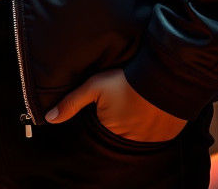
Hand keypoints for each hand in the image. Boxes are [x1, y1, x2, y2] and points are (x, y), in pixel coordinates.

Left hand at [44, 69, 186, 142]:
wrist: (162, 76)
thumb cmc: (125, 80)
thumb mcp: (94, 87)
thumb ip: (71, 103)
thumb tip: (49, 119)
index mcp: (111, 130)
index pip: (104, 126)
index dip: (106, 111)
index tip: (113, 99)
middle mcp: (131, 140)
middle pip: (121, 131)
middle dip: (122, 118)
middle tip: (127, 98)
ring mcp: (150, 140)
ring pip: (139, 133)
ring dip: (138, 122)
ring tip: (139, 101)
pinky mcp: (168, 136)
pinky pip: (158, 134)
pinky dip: (155, 124)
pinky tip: (153, 107)